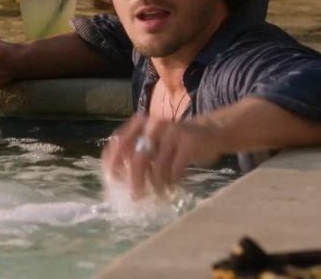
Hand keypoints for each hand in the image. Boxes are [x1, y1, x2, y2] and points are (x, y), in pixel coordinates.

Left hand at [101, 114, 223, 198]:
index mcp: (139, 123)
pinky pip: (176, 169)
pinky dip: (173, 181)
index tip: (111, 182)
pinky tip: (173, 186)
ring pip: (158, 167)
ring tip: (159, 194)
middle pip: (138, 158)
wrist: (210, 131)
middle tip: (136, 197)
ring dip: (157, 185)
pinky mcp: (189, 142)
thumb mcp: (152, 142)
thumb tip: (116, 181)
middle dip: (135, 182)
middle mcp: (153, 125)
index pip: (118, 142)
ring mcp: (172, 132)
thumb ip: (134, 154)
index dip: (112, 163)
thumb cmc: (173, 142)